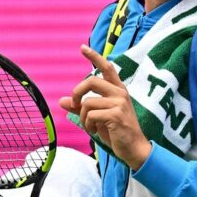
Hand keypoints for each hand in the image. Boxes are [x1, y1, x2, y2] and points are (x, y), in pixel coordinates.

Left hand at [59, 45, 151, 169]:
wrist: (133, 148)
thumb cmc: (117, 132)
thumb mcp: (97, 117)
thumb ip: (82, 108)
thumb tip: (62, 101)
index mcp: (118, 90)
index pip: (107, 68)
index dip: (94, 57)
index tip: (82, 47)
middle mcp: (120, 93)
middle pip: (91, 81)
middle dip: (77, 92)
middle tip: (75, 104)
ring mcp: (119, 103)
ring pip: (88, 102)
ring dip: (83, 117)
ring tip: (91, 126)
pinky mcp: (116, 115)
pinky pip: (91, 115)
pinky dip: (88, 125)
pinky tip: (95, 131)